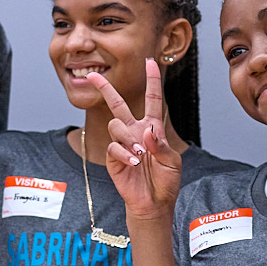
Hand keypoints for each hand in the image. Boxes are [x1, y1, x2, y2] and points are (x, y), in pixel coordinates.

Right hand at [93, 60, 182, 220]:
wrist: (154, 203)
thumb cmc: (166, 181)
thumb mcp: (172, 161)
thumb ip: (161, 145)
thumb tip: (147, 131)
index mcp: (152, 128)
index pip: (152, 99)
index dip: (152, 80)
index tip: (150, 62)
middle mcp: (135, 132)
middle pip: (118, 104)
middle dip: (105, 89)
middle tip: (94, 75)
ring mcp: (123, 144)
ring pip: (115, 126)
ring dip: (128, 138)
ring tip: (140, 156)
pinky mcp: (114, 158)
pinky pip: (114, 147)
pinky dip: (125, 154)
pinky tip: (134, 164)